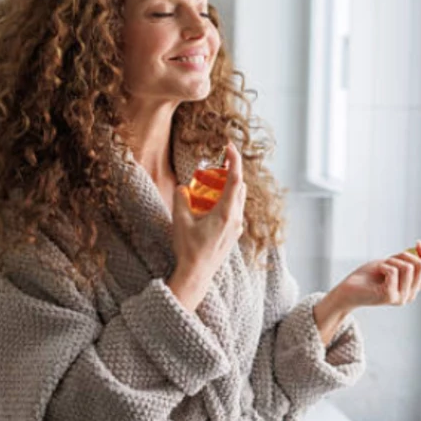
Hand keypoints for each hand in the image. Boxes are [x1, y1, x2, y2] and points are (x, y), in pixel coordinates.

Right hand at [168, 141, 246, 310]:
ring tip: (214, 180)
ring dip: (230, 186)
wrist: (197, 274)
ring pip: (239, 198)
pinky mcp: (233, 233)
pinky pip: (236, 209)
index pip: (235, 179)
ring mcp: (237, 227)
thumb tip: (183, 187)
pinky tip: (213, 201)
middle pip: (240, 186)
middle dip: (231, 171)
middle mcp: (236, 219)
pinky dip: (228, 199)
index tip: (229, 146)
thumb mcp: (180, 221)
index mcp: (226, 213)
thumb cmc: (189, 249)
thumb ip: (181, 199)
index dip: (234, 160)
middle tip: (218, 161)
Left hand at [333, 240, 420, 308]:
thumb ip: (406, 259)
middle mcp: (410, 294)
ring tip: (381, 267)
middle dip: (405, 255)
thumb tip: (420, 247)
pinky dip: (383, 266)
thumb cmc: (368, 276)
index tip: (418, 243)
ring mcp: (401, 297)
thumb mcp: (391, 263)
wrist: (347, 290)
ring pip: (408, 267)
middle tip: (388, 260)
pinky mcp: (389, 296)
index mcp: (413, 287)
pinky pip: (393, 271)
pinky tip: (377, 272)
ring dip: (392, 260)